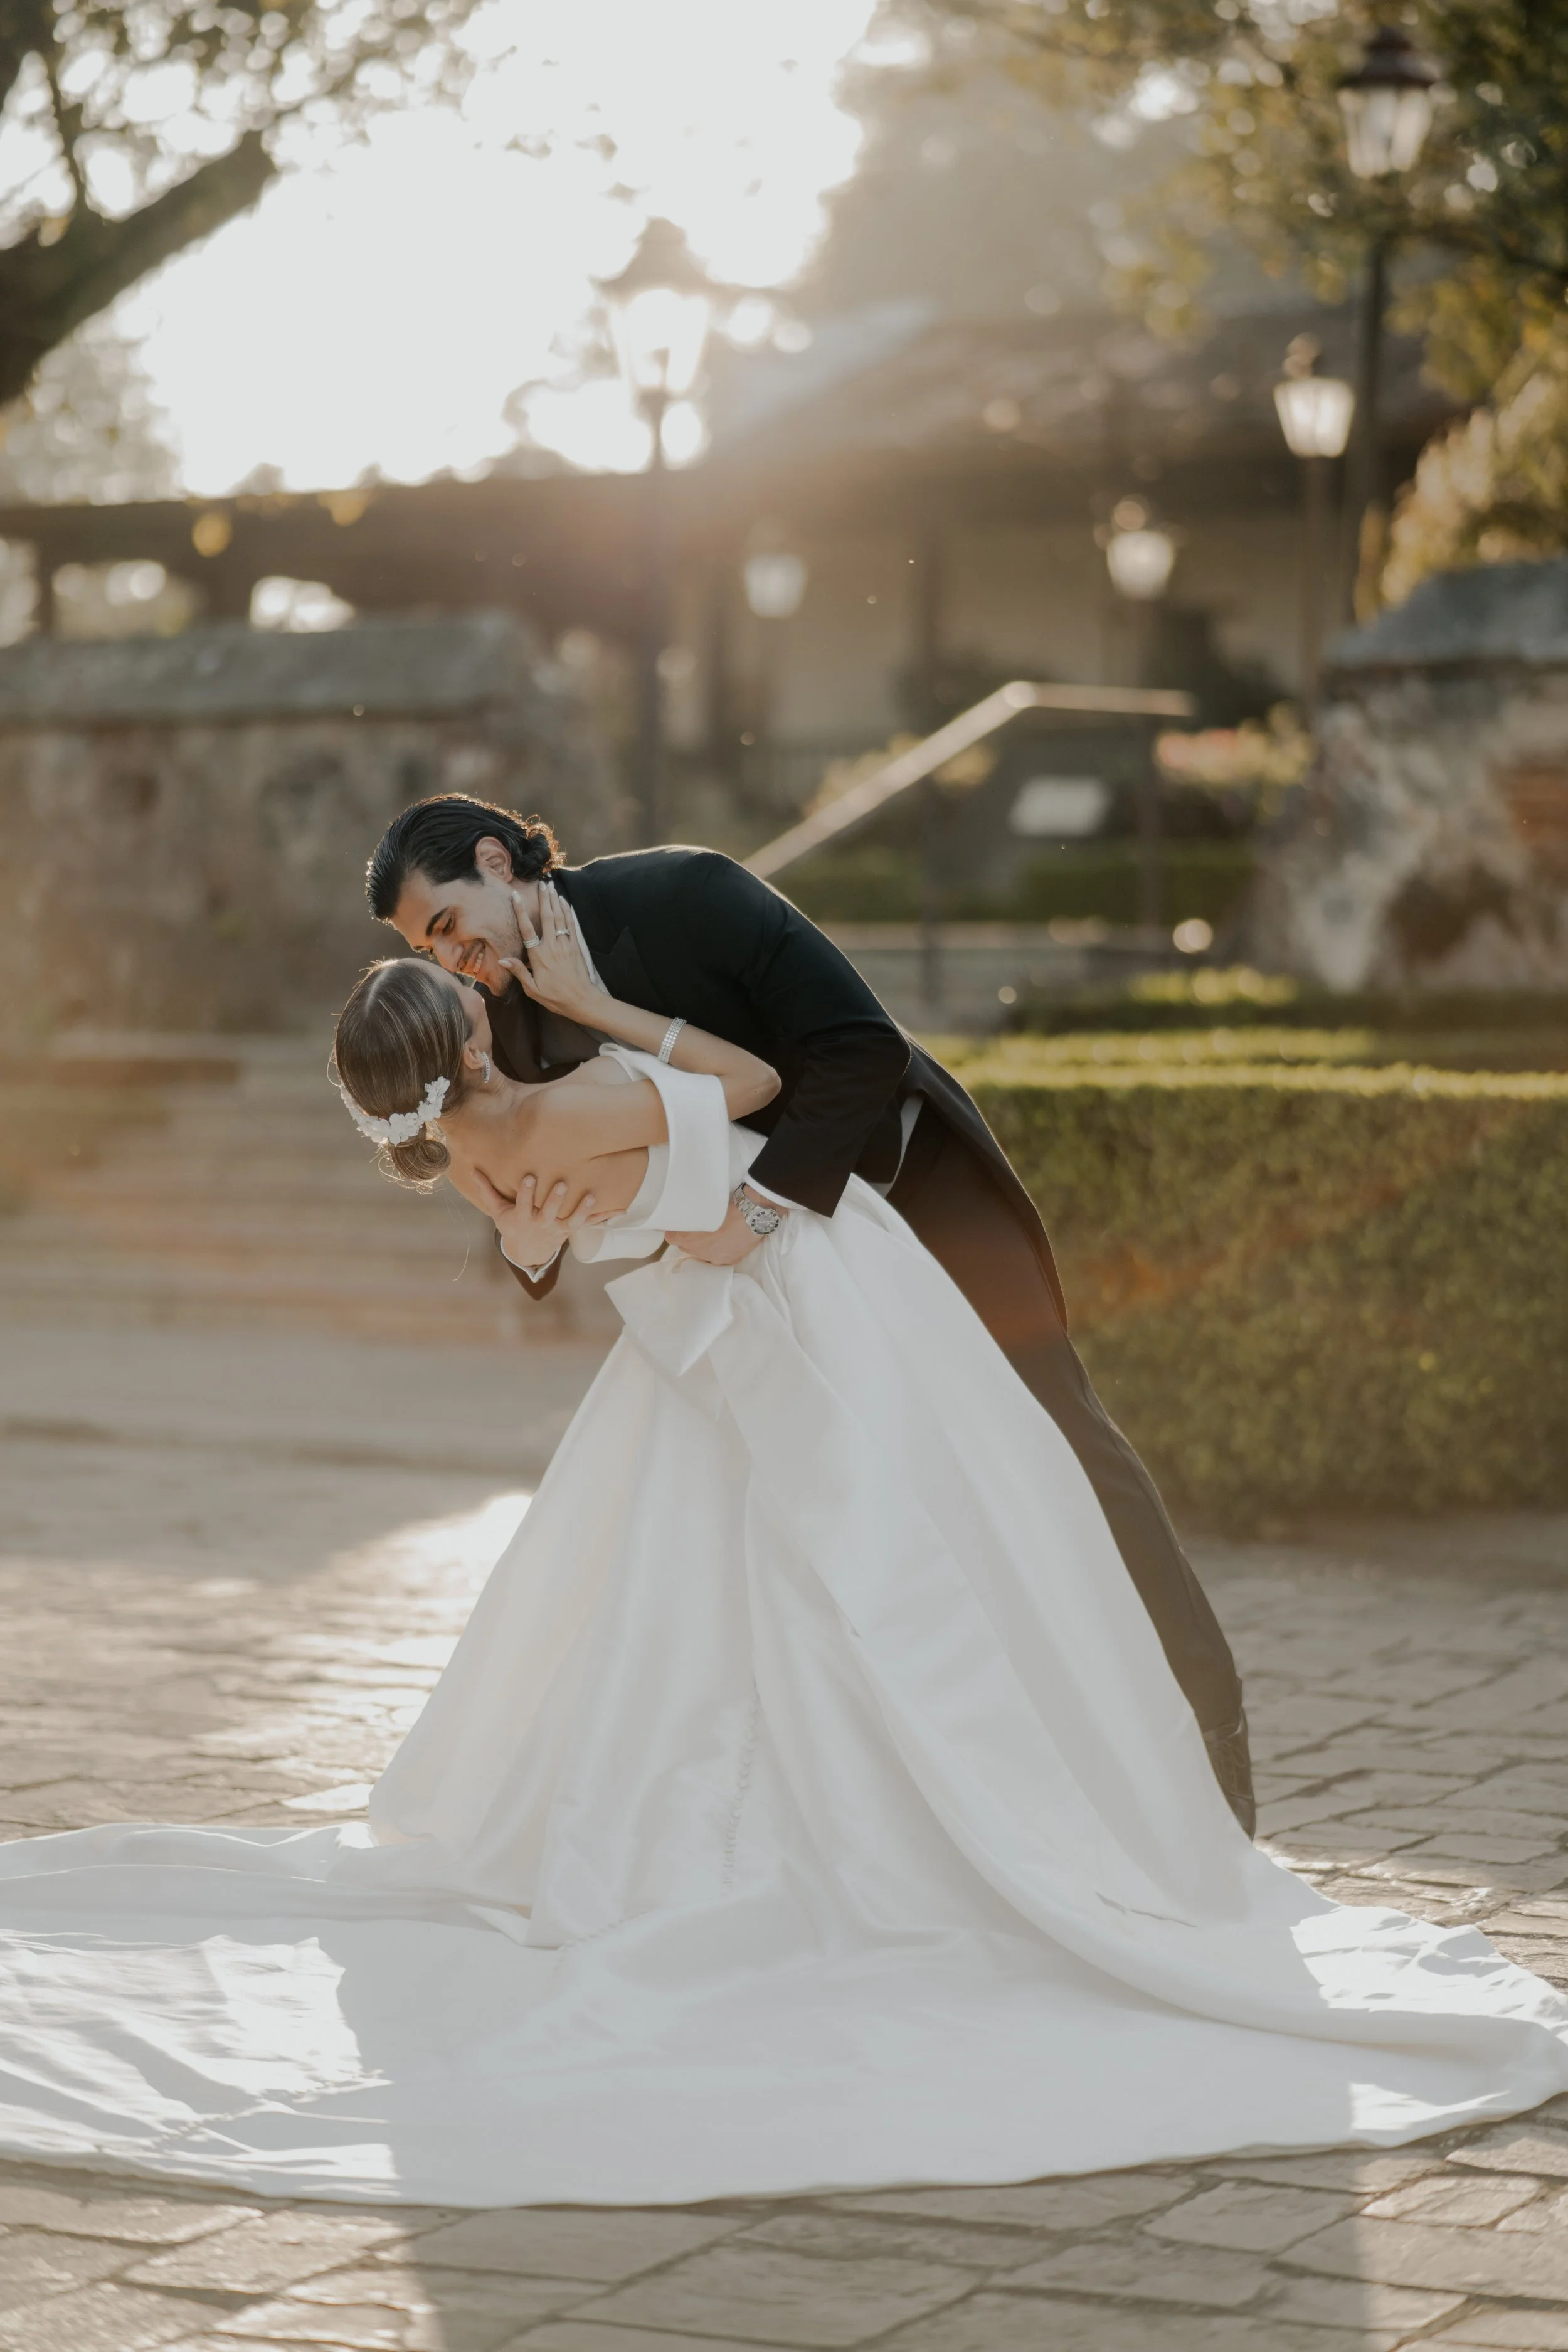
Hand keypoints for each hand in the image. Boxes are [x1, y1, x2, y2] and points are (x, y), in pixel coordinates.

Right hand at [469, 1166, 599, 1271]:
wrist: (528, 1249)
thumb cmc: (512, 1223)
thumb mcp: (497, 1210)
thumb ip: (487, 1190)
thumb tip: (472, 1168)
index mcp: (523, 1216)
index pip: (523, 1203)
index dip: (525, 1192)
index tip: (528, 1177)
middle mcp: (542, 1223)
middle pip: (549, 1211)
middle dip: (555, 1199)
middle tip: (562, 1185)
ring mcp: (559, 1227)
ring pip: (573, 1219)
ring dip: (583, 1209)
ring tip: (593, 1197)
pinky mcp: (572, 1228)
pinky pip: (591, 1223)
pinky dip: (606, 1216)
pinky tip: (622, 1209)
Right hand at [499, 880, 600, 1023]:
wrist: (582, 1000)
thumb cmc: (555, 997)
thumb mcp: (533, 989)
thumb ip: (519, 972)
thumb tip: (503, 959)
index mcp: (539, 956)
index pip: (527, 930)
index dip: (521, 912)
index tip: (515, 897)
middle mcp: (552, 946)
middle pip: (547, 917)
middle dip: (544, 898)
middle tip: (541, 883)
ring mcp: (565, 945)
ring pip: (560, 918)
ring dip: (555, 901)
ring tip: (551, 886)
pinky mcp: (575, 946)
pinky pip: (571, 925)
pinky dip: (568, 911)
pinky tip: (564, 902)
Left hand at [667, 1196, 781, 1265]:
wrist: (752, 1215)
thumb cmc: (727, 1208)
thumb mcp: (704, 1209)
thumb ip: (692, 1217)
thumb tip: (687, 1218)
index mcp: (690, 1239)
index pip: (671, 1238)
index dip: (674, 1232)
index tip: (677, 1226)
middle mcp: (700, 1252)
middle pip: (686, 1248)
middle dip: (688, 1240)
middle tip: (696, 1229)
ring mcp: (715, 1258)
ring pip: (702, 1255)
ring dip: (704, 1247)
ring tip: (713, 1235)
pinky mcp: (730, 1260)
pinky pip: (718, 1258)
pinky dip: (719, 1251)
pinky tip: (725, 1242)